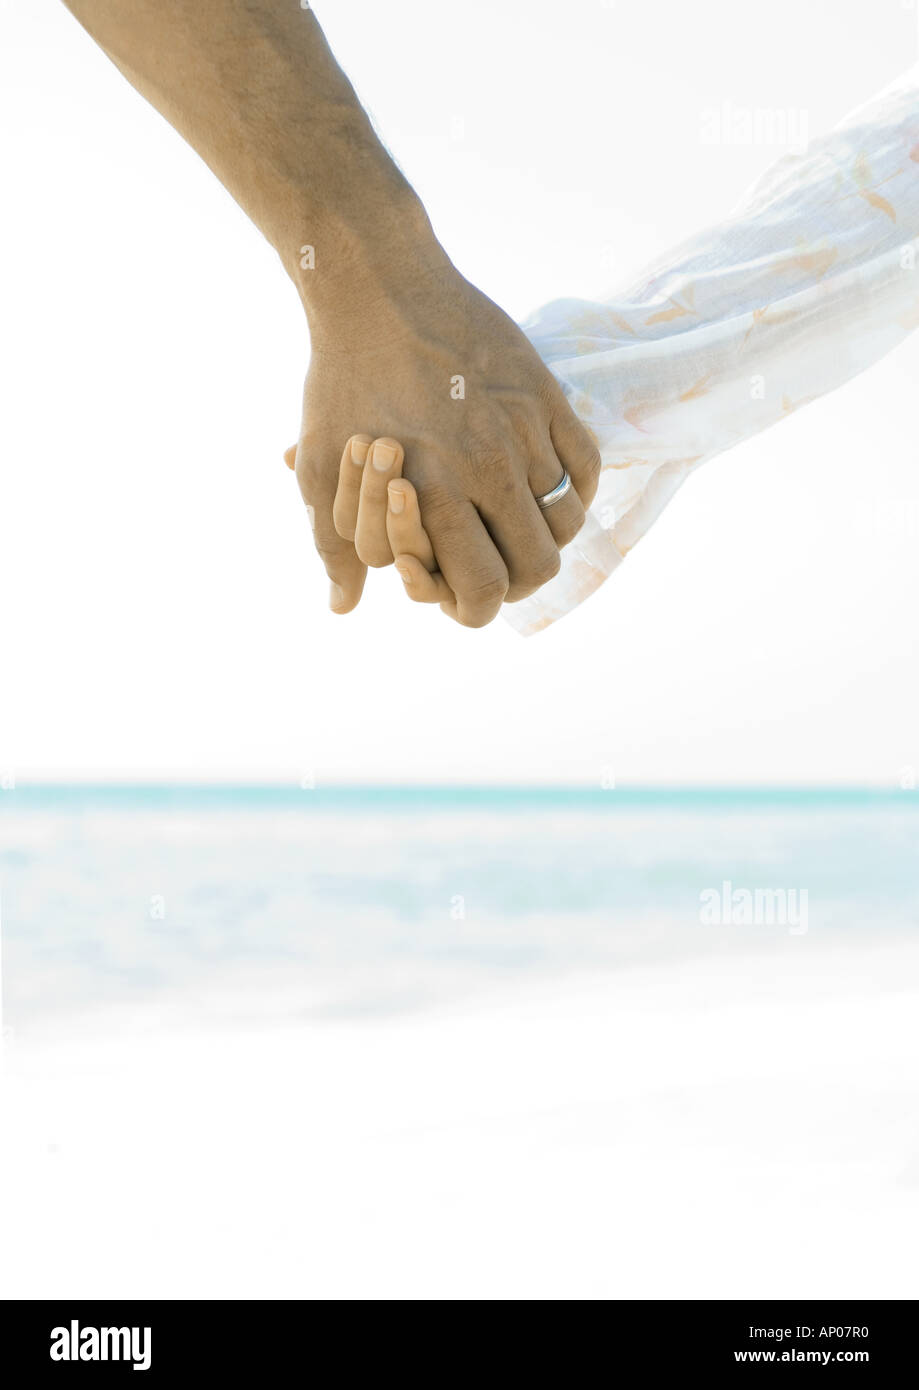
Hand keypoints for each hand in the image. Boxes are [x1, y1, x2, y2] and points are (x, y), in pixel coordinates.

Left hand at [291, 263, 599, 626]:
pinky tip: (539, 483)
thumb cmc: (341, 381)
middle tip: (493, 564)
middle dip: (515, 581)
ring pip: (566, 523)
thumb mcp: (321, 467)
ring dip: (542, 534)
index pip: (485, 592)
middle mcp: (488, 469)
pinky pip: (586, 468)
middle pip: (537, 568)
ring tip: (513, 522)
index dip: (477, 608)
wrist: (378, 287)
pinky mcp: (548, 397)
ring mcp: (525, 431)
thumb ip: (334, 544)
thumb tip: (342, 607)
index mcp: (433, 494)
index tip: (463, 594)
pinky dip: (571, 489)